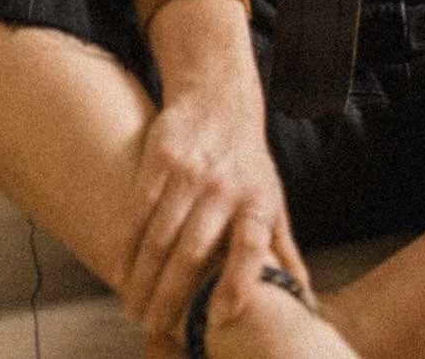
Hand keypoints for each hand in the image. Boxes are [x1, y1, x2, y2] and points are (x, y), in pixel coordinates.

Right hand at [116, 82, 310, 343]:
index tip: (218, 317)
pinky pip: (139, 211)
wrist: (219, 98)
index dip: (237, 283)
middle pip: (194, 250)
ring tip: (134, 310)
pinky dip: (127, 246)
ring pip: (160, 236)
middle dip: (171, 296)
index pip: (251, 246)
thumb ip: (281, 248)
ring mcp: (191, 173)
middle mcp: (225, 188)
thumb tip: (303, 295)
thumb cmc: (248, 161)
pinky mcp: (161, 160)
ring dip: (143, 279)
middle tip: (154, 327)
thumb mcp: (272, 198)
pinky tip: (120, 273)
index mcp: (257, 201)